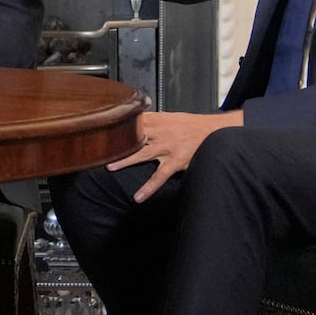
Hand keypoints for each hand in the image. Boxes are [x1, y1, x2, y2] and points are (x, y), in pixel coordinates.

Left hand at [108, 109, 244, 201]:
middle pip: (134, 136)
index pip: (134, 121)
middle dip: (117, 141)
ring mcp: (167, 147)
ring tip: (110, 167)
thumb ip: (154, 119)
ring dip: (126, 160)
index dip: (117, 123)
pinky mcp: (176, 161)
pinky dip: (149, 187)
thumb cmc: (193, 126)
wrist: (216, 131)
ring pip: (142, 154)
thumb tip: (137, 118)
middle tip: (98, 146)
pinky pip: (160, 176)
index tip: (101, 126)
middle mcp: (161, 132)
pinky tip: (139, 197)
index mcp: (159, 120)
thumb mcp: (173, 117)